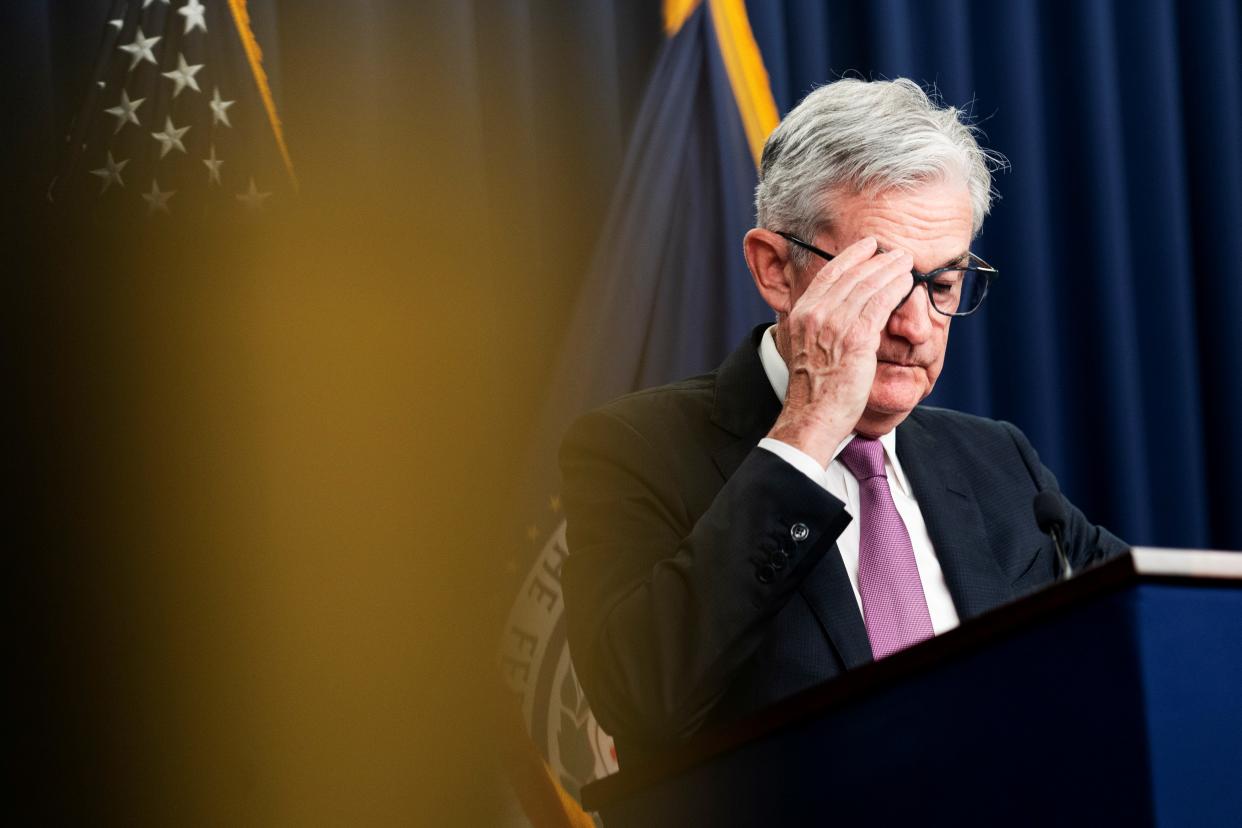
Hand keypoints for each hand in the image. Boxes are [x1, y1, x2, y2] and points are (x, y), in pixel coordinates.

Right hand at [768, 237, 913, 465]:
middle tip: (896, 252)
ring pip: (868, 285)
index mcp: (801, 314)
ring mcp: (835, 325)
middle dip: (876, 259)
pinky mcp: (857, 338)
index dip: (850, 256)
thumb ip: (819, 327)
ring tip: (906, 261)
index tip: (868, 246)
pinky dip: (896, 288)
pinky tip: (907, 282)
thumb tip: (837, 315)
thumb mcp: (805, 348)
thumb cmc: (813, 390)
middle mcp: (816, 314)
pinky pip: (881, 304)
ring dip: (891, 269)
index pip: (828, 274)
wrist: (812, 414)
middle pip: (851, 275)